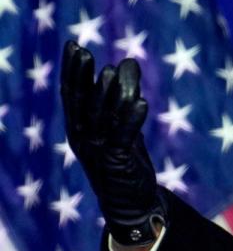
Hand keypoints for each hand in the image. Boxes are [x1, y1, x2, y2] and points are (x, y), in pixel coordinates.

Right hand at [60, 40, 166, 244]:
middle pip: (81, 103)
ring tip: (114, 70)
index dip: (72, 71)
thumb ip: (123, 96)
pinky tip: (142, 102)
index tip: (73, 46)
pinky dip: (132, 120)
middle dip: (81, 77)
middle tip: (82, 51)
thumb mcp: (121, 125)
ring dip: (109, 93)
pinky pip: (124, 137)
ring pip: (103, 118)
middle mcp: (84, 138)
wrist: (131, 204)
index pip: (73, 96)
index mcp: (80, 128)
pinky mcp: (118, 163)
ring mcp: (99, 151)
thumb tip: (126, 62)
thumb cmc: (124, 160)